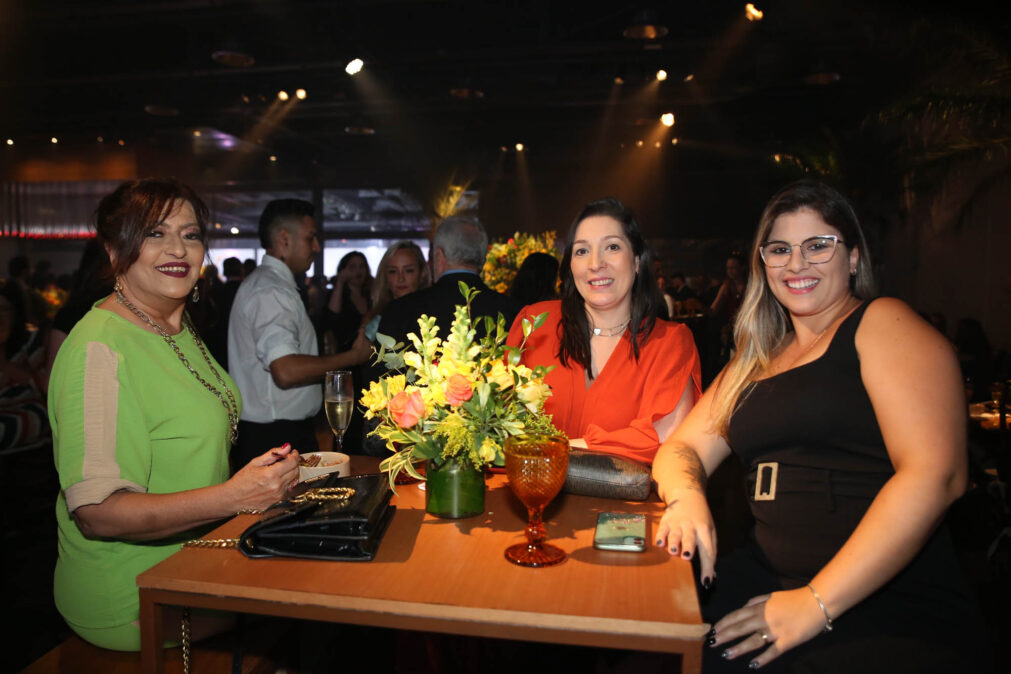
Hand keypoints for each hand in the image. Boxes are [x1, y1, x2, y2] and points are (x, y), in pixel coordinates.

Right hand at [228, 444, 299, 510]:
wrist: (233, 499)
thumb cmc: (241, 481)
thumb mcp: (255, 462)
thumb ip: (273, 454)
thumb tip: (287, 447)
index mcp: (270, 474)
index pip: (292, 462)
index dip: (294, 455)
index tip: (292, 452)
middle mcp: (276, 486)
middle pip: (295, 471)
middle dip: (292, 463)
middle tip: (285, 460)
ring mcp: (278, 496)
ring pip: (293, 480)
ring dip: (289, 474)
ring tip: (277, 472)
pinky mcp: (278, 502)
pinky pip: (288, 490)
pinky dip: (285, 484)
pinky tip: (275, 482)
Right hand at [346, 328, 372, 364]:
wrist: (354, 356)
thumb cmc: (358, 346)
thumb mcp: (360, 337)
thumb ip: (362, 331)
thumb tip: (363, 326)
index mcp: (372, 346)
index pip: (369, 342)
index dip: (365, 341)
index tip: (361, 342)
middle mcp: (372, 353)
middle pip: (368, 348)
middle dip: (364, 347)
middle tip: (358, 346)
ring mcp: (368, 358)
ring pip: (365, 353)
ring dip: (362, 352)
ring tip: (357, 350)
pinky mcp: (364, 362)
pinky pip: (362, 358)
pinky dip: (360, 357)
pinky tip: (356, 355)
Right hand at [655, 488, 716, 585]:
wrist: (687, 495)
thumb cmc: (700, 518)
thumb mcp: (710, 530)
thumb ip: (711, 550)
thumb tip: (712, 574)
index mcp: (705, 530)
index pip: (707, 550)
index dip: (708, 567)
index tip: (706, 581)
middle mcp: (691, 526)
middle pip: (690, 538)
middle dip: (688, 547)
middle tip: (687, 557)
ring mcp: (678, 523)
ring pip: (676, 534)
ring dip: (674, 542)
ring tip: (673, 551)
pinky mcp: (666, 521)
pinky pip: (663, 529)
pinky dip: (661, 536)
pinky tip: (660, 543)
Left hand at [709, 587, 828, 668]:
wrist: (816, 603)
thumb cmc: (794, 599)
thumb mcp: (772, 595)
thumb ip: (756, 601)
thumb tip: (743, 607)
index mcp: (760, 607)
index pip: (737, 615)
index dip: (724, 623)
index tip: (713, 630)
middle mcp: (765, 618)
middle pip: (740, 628)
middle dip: (725, 636)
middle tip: (712, 643)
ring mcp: (776, 630)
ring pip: (753, 640)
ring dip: (739, 648)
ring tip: (726, 654)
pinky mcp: (788, 641)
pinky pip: (773, 651)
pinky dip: (763, 658)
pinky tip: (753, 664)